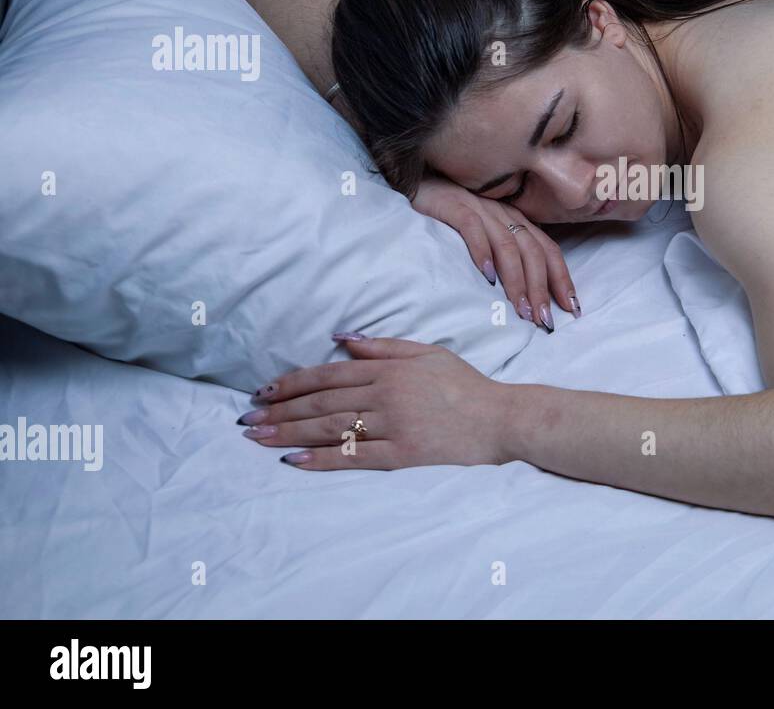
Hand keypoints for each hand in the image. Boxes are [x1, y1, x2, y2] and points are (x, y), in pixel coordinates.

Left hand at [238, 336, 513, 469]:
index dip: (292, 383)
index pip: (329, 375)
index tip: (263, 390)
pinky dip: (321, 459)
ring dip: (288, 433)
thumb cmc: (466, 384)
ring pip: (329, 428)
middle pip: (321, 403)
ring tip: (257, 437)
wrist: (501, 418)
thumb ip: (384, 346)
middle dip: (279, 410)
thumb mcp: (428, 352)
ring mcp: (392, 426)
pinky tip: (294, 461)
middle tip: (246, 417)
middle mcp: (385, 395)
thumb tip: (343, 338)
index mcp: (389, 369)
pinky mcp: (401, 454)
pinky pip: (353, 457)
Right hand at [412, 172, 579, 330]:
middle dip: (541, 289)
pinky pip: (473, 229)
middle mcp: (504, 214)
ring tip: (520, 309)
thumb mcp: (486, 232)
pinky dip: (483, 252)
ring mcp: (480, 209)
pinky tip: (488, 277)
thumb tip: (523, 294)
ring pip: (508, 246)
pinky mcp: (455, 206)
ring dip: (517, 280)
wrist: (419, 181)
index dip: (562, 279)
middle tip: (543, 319)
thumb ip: (505, 254)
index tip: (571, 308)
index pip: (548, 250)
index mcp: (516, 220)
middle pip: (533, 252)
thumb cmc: (453, 213)